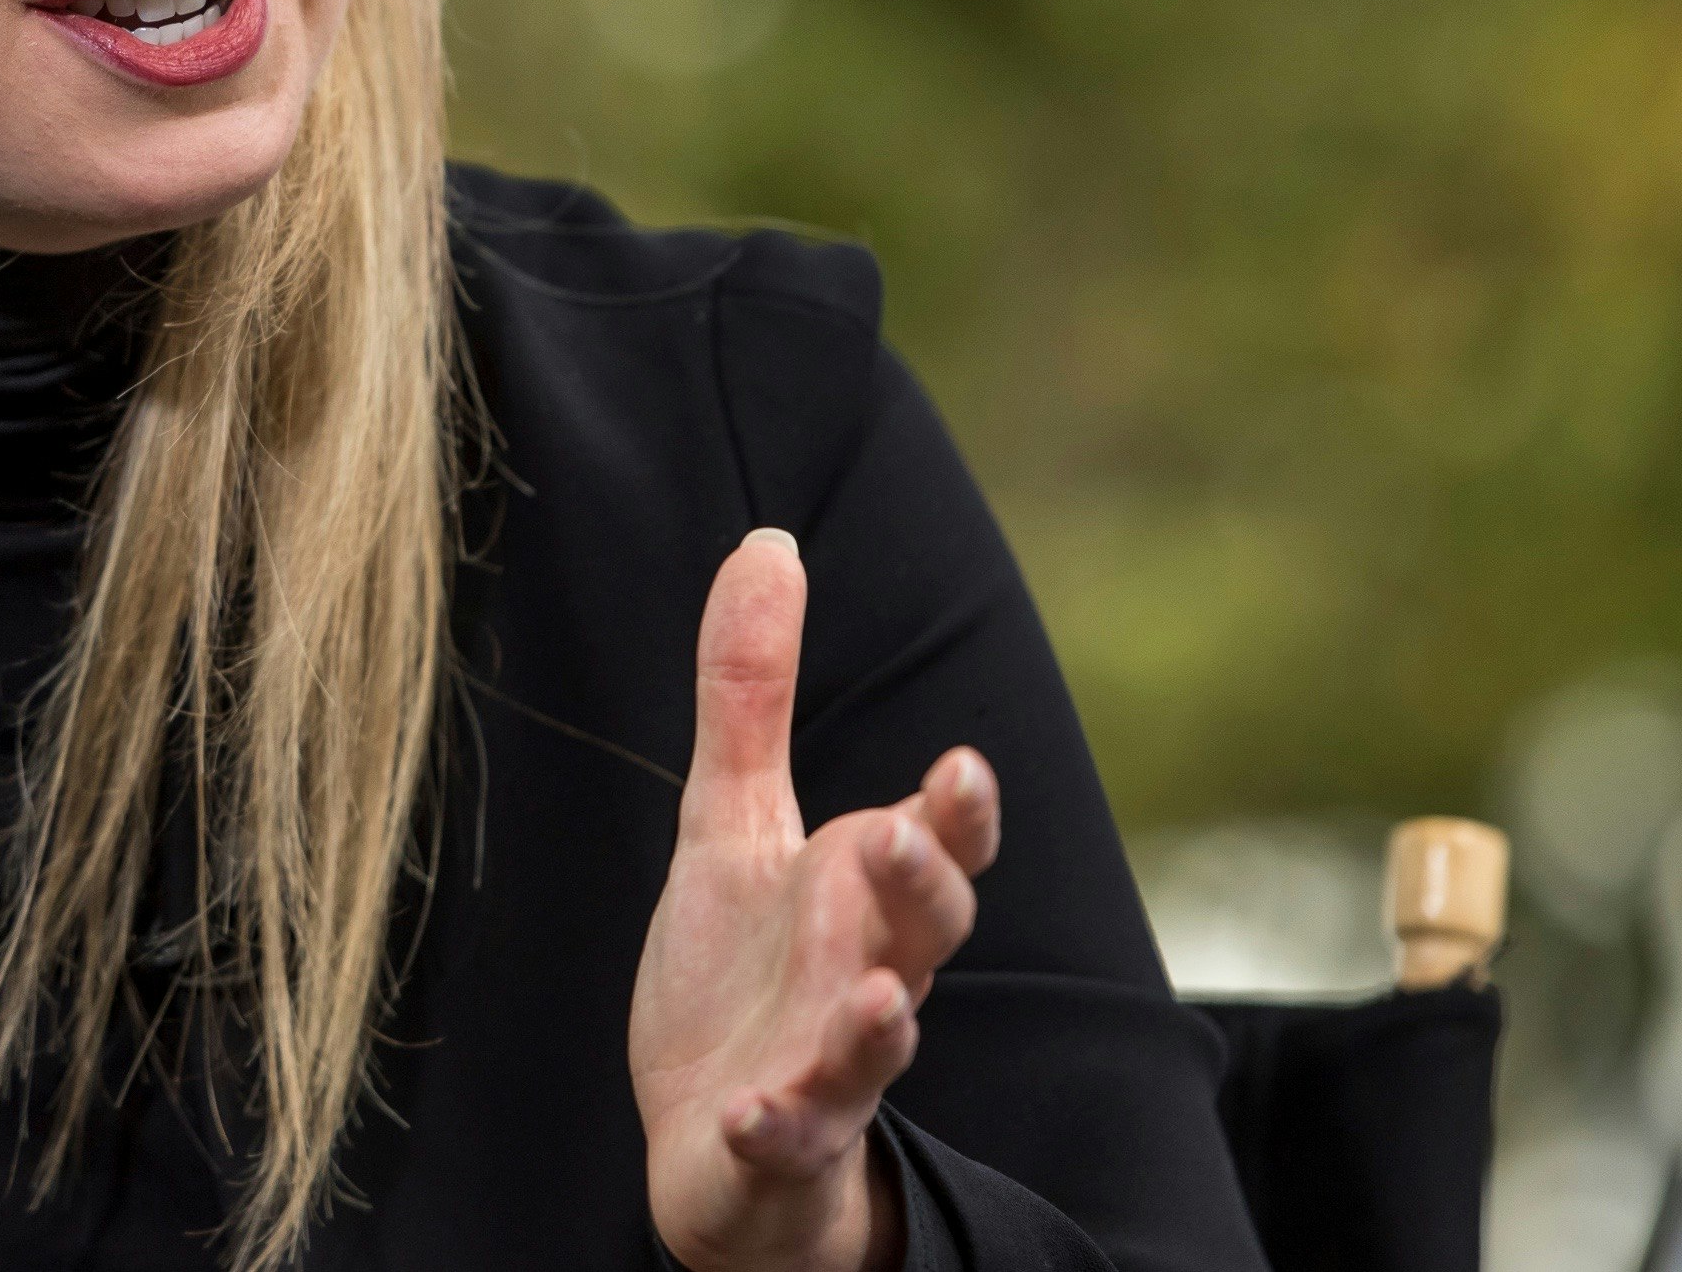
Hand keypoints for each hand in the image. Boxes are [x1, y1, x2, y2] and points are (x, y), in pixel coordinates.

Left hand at [626, 530, 998, 1271]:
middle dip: (925, 887)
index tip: (961, 764)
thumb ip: (751, 695)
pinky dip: (777, 1127)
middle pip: (929, 931)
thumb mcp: (731, 821)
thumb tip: (770, 543)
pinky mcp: (778, 1136)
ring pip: (878, 1044)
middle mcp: (870, 974)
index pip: (941, 844)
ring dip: (882, 1024)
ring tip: (881, 997)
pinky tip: (750, 1113)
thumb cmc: (746, 972)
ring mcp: (831, 1064)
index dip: (959, 812)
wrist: (720, 1138)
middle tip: (902, 836)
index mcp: (865, 894)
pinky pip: (790, 1136)